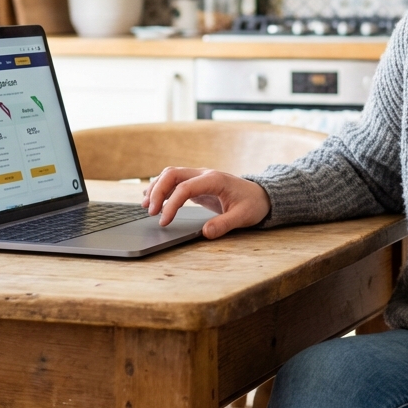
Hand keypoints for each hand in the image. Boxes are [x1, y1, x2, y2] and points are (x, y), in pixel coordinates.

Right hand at [141, 167, 270, 238]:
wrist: (261, 195)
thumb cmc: (253, 204)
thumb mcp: (243, 217)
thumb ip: (224, 224)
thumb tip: (205, 233)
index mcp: (214, 180)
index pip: (185, 188)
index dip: (171, 204)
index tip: (164, 221)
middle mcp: (204, 174)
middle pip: (172, 174)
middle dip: (157, 191)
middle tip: (150, 212)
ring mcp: (200, 177)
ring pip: (171, 174)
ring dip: (156, 188)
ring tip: (146, 206)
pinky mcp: (197, 184)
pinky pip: (175, 181)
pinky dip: (162, 188)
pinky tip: (153, 199)